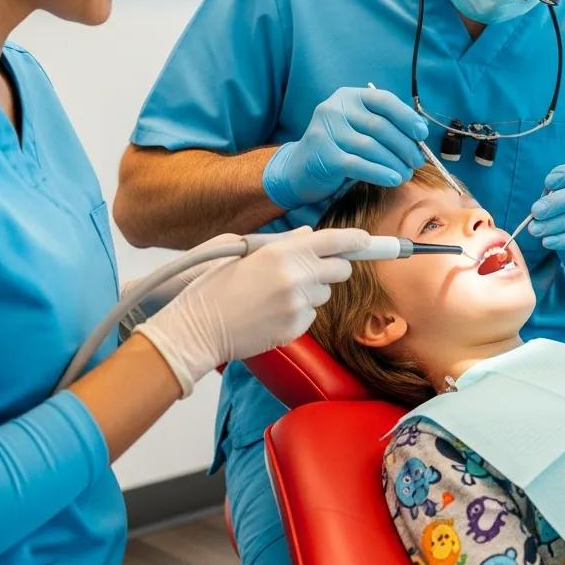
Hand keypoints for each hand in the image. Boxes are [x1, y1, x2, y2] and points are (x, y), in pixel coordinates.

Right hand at [136, 226, 370, 394]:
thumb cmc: (213, 287)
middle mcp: (295, 277)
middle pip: (340, 269)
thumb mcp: (243, 252)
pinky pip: (311, 315)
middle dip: (333, 268)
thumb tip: (310, 235)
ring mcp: (297, 305)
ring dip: (312, 291)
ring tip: (277, 294)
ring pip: (325, 293)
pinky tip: (272, 312)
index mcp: (281, 253)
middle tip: (312, 270)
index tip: (368, 240)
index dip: (355, 240)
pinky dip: (299, 312)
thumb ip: (283, 243)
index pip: (334, 240)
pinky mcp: (296, 328)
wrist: (196, 329)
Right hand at [263, 87, 428, 208]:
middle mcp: (335, 108)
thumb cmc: (339, 148)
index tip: (422, 134)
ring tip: (407, 174)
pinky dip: (380, 173)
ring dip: (395, 163)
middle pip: (380, 126)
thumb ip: (386, 126)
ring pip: (372, 147)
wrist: (299, 169)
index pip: (384, 100)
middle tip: (417, 161)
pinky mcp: (324, 154)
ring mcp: (327, 130)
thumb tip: (421, 134)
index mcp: (349, 96)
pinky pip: (359, 164)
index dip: (407, 117)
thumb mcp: (360, 129)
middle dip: (405, 146)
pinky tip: (394, 179)